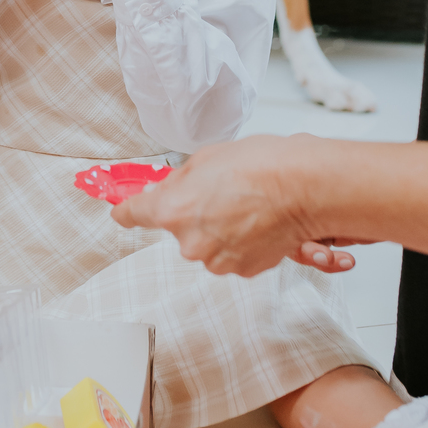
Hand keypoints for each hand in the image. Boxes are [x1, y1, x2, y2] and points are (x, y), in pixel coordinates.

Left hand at [111, 133, 367, 276]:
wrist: (304, 188)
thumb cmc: (260, 165)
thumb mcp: (207, 158)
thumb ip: (180, 180)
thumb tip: (167, 189)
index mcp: (172, 210)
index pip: (133, 215)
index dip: (128, 211)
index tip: (123, 212)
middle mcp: (189, 242)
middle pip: (178, 229)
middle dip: (192, 213)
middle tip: (220, 192)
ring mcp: (216, 260)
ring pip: (206, 243)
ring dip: (218, 229)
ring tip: (245, 206)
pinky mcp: (242, 270)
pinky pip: (231, 254)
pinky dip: (240, 241)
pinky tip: (257, 221)